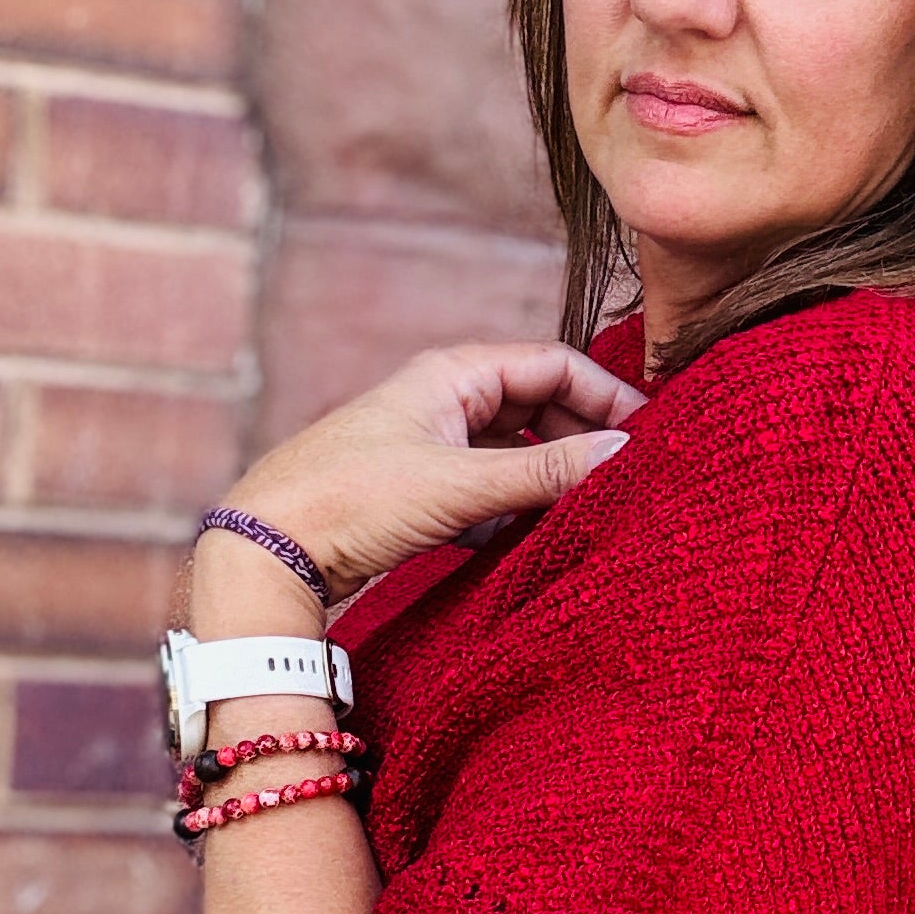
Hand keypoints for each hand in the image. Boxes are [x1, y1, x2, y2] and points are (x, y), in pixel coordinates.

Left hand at [209, 340, 645, 606]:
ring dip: (551, 477)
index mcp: (453, 374)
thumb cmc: (352, 499)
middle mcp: (445, 400)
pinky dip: (517, 508)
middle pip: (539, 405)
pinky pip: (489, 489)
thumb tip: (624, 453)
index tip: (645, 435)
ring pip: (515, 450)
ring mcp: (432, 445)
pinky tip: (537, 536)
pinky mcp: (421, 491)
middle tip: (627, 476)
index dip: (605, 394)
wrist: (269, 550)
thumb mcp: (461, 486)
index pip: (553, 363)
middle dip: (583, 436)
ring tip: (591, 508)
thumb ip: (546, 471)